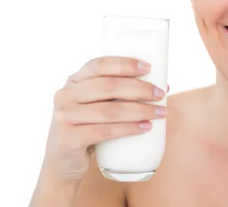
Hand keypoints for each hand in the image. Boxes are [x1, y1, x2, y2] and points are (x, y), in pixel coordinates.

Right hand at [41, 56, 166, 183]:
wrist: (63, 163)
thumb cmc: (88, 128)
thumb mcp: (98, 106)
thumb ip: (122, 94)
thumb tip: (164, 85)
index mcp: (74, 81)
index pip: (99, 65)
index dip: (124, 64)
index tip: (148, 68)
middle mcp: (65, 95)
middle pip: (107, 86)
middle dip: (139, 89)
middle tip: (160, 94)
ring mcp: (64, 117)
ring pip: (109, 110)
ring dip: (140, 110)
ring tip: (160, 113)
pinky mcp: (68, 138)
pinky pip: (104, 131)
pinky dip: (128, 128)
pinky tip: (145, 127)